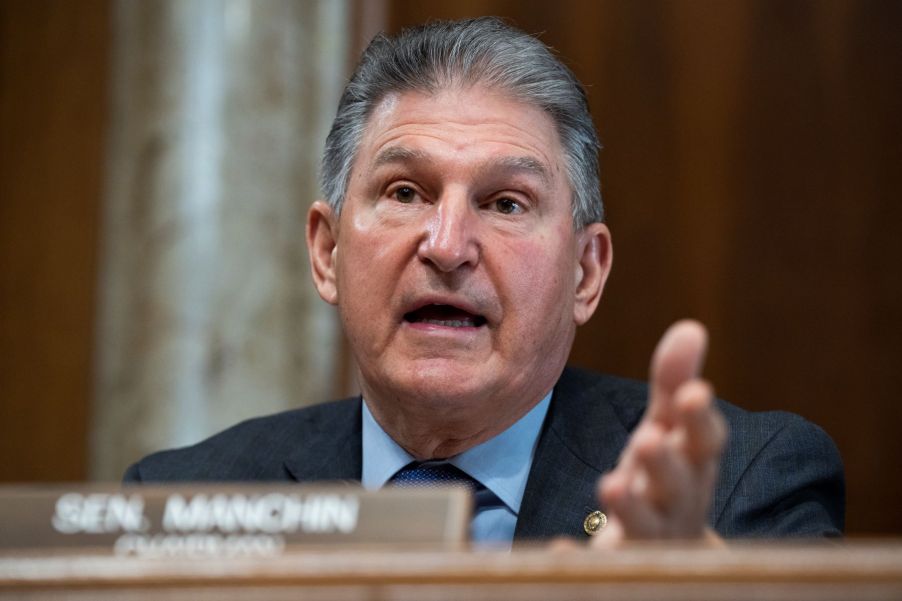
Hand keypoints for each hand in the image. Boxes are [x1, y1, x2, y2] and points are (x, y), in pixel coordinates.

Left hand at [592, 320, 727, 546]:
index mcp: (692, 465)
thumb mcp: (668, 430)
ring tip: (613, 487)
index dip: (698, 419)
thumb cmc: (667, 478)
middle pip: (678, 487)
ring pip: (647, 529)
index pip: (703, 441)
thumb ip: (673, 384)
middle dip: (665, 463)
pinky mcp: (617, 566)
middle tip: (647, 440)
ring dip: (632, 508)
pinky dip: (579, 559)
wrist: (668, 557)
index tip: (693, 393)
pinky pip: (597, 568)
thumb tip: (691, 327)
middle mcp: (677, 504)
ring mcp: (650, 540)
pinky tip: (558, 547)